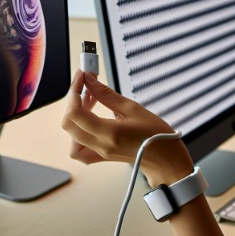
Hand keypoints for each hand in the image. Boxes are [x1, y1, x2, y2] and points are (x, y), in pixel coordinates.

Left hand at [61, 70, 193, 186]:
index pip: (76, 112)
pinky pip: (78, 148)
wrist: (165, 158)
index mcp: (110, 133)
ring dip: (74, 117)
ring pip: (71, 136)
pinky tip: (89, 121)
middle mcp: (101, 146)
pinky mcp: (100, 156)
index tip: (81, 77)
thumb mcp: (133, 108)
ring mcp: (99, 153)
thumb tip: (90, 81)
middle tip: (86, 87)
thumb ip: (107, 94)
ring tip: (89, 104)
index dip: (74, 92)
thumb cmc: (156, 135)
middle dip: (72, 101)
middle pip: (69, 124)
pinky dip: (77, 133)